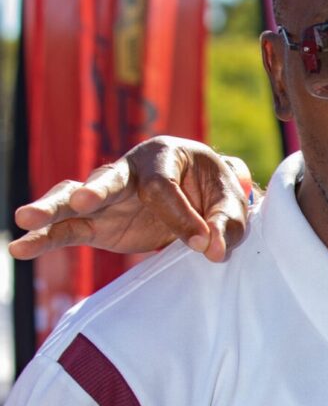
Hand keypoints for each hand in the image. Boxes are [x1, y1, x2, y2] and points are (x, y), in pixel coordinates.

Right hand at [9, 137, 251, 262]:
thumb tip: (213, 251)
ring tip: (26, 219)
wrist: (200, 196)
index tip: (202, 242)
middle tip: (83, 200)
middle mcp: (129, 170)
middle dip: (96, 190)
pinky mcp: (97, 223)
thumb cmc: (213, 192)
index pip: (163, 187)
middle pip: (109, 178)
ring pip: (76, 199)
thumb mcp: (229, 203)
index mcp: (164, 155)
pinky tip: (20, 247)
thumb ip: (225, 223)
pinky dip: (45, 238)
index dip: (181, 216)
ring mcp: (108, 197)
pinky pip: (68, 229)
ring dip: (54, 209)